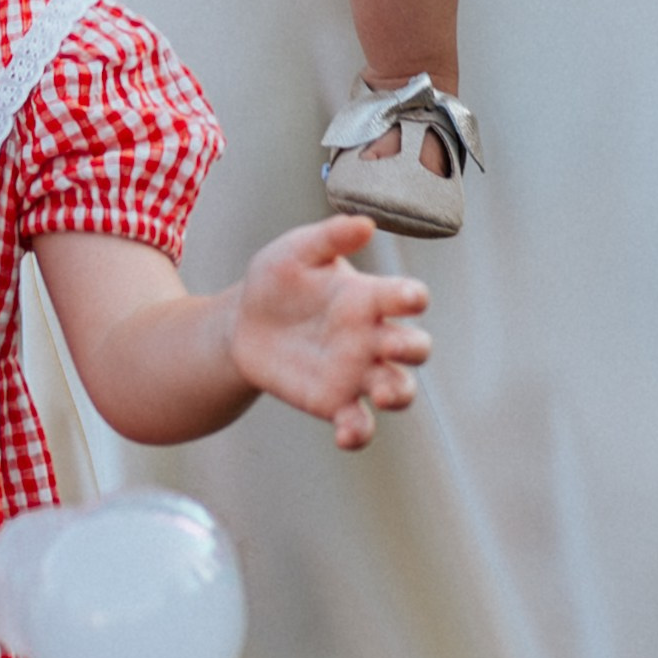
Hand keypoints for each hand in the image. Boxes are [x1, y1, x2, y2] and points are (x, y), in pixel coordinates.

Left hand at [225, 214, 431, 450]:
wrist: (243, 323)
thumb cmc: (277, 280)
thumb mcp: (296, 251)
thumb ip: (329, 237)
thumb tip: (365, 224)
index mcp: (368, 296)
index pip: (407, 297)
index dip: (414, 298)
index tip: (410, 298)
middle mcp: (371, 336)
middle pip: (415, 347)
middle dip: (414, 348)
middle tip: (393, 345)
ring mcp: (356, 372)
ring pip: (399, 389)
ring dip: (399, 394)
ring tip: (381, 394)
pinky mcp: (335, 402)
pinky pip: (360, 424)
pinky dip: (359, 433)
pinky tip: (343, 433)